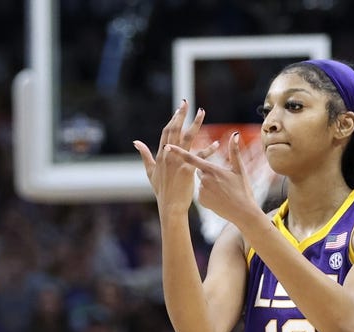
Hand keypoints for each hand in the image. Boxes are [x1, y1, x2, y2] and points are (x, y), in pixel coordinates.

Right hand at [133, 100, 210, 215]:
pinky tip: (217, 143)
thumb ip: (144, 155)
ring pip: (188, 138)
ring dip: (195, 123)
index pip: (166, 132)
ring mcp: (178, 162)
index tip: (179, 109)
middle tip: (187, 102)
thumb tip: (136, 142)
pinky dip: (209, 149)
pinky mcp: (187, 170)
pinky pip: (200, 157)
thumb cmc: (161, 190)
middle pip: (175, 130)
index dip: (173, 119)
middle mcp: (169, 155)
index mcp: (161, 154)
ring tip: (202, 112)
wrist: (169, 205)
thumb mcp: (150, 171)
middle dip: (181, 115)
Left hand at [169, 132, 261, 227]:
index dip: (178, 152)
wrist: (242, 212)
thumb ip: (234, 151)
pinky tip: (218, 197)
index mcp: (212, 170)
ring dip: (209, 183)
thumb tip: (235, 134)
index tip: (167, 147)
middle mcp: (204, 180)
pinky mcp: (201, 200)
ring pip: (201, 182)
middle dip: (207, 171)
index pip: (191, 158)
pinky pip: (201, 192)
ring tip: (222, 190)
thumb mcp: (240, 169)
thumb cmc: (243, 189)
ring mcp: (201, 191)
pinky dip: (208, 192)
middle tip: (222, 179)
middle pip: (199, 170)